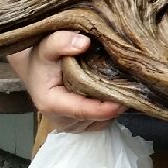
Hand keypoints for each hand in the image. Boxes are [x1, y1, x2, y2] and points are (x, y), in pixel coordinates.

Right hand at [9, 30, 124, 132]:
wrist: (36, 69)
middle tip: (131, 83)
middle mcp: (61, 120)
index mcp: (51, 103)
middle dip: (114, 102)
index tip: (125, 98)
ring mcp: (72, 126)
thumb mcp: (46, 46)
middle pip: (95, 117)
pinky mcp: (81, 126)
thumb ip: (61, 41)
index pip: (82, 110)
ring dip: (113, 105)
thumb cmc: (42, 58)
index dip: (104, 107)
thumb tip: (84, 43)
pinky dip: (109, 108)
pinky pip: (102, 121)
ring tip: (121, 84)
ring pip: (101, 120)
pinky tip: (111, 90)